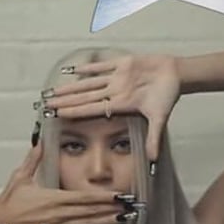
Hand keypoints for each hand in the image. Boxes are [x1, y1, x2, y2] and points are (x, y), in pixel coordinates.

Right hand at [0, 143, 130, 223]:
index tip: (119, 195)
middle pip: (91, 212)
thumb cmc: (9, 201)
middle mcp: (59, 214)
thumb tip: (41, 142)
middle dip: (112, 209)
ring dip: (106, 223)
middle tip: (130, 207)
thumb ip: (34, 158)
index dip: (104, 197)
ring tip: (122, 220)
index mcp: (54, 198)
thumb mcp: (22, 175)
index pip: (85, 198)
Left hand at [43, 53, 179, 163]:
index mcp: (120, 104)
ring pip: (88, 82)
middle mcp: (114, 91)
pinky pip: (101, 66)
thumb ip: (154, 138)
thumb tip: (153, 160)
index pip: (92, 108)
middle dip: (66, 100)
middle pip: (85, 96)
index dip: (75, 111)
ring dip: (72, 86)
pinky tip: (73, 70)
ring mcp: (116, 78)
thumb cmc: (167, 96)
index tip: (59, 114)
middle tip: (47, 103)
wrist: (175, 74)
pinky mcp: (121, 63)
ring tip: (55, 90)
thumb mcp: (160, 118)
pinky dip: (88, 67)